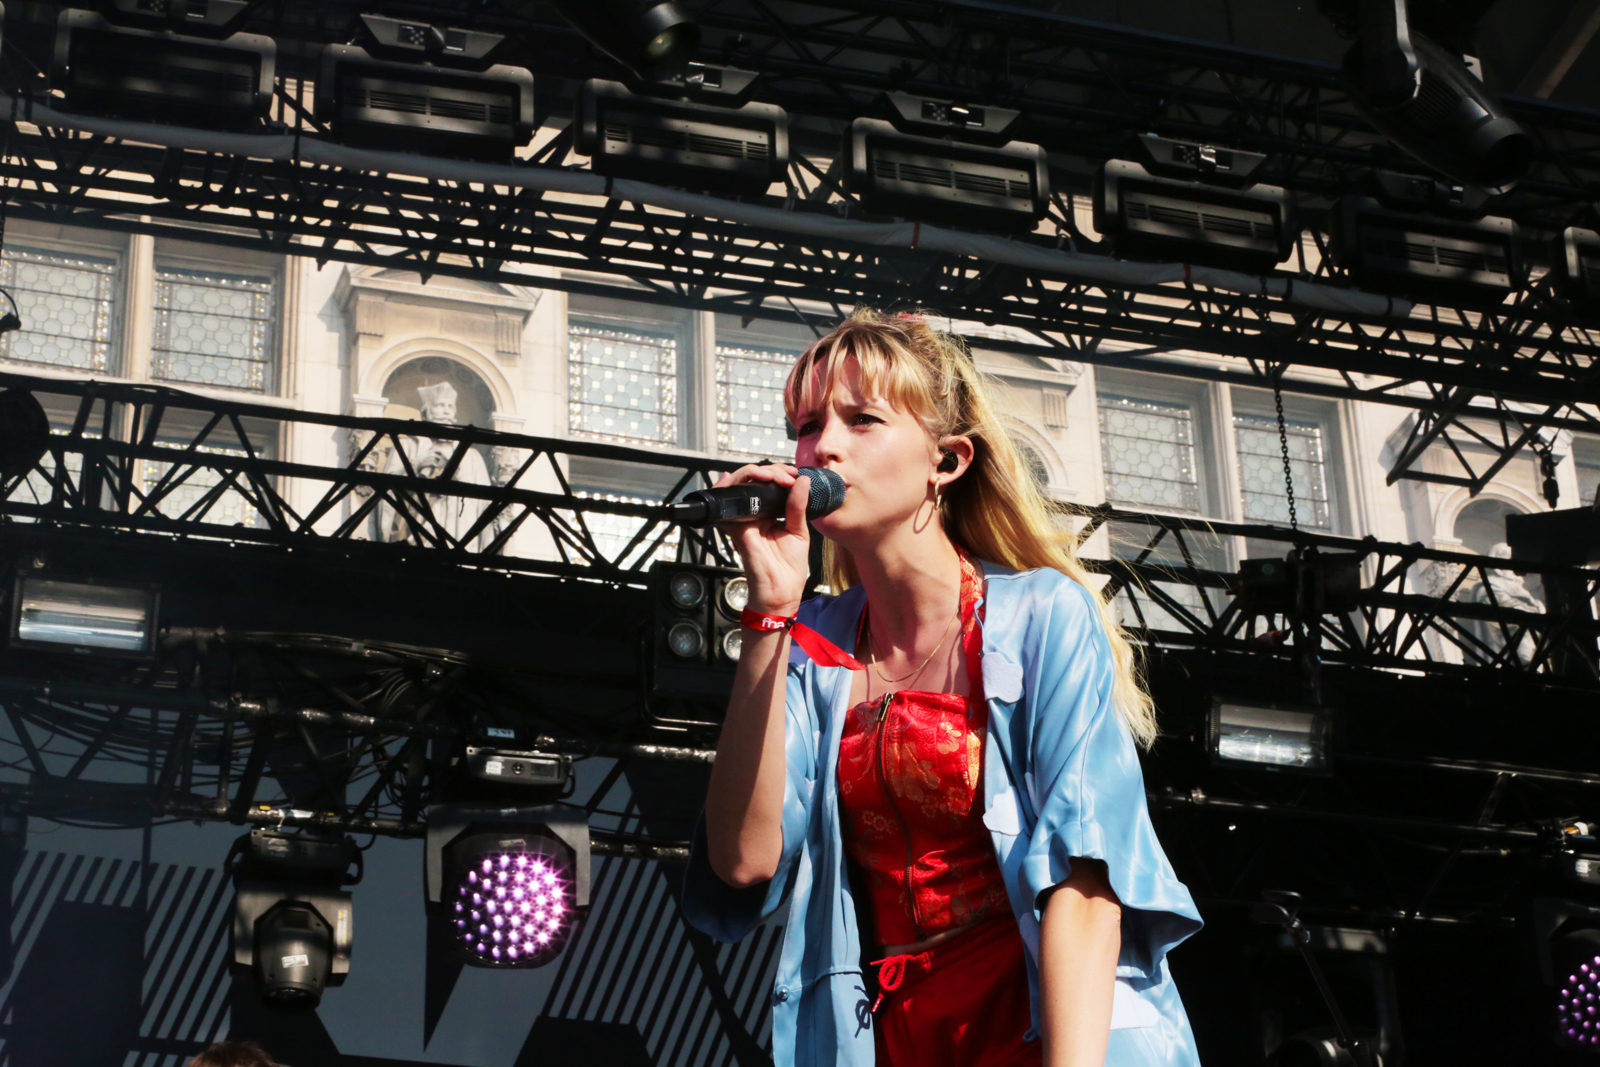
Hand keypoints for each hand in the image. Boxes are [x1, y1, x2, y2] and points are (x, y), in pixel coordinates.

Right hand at [714, 464, 811, 614]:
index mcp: (769, 515)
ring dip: (756, 473)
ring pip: (739, 485)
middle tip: (788, 476)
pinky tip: (750, 478)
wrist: (781, 593)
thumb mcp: (799, 531)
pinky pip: (729, 502)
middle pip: (753, 481)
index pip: (768, 486)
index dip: (780, 474)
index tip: (796, 475)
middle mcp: (753, 515)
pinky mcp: (736, 527)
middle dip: (771, 471)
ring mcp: (743, 520)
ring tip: (776, 477)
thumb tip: (803, 482)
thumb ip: (798, 506)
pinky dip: (733, 486)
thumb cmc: (788, 569)